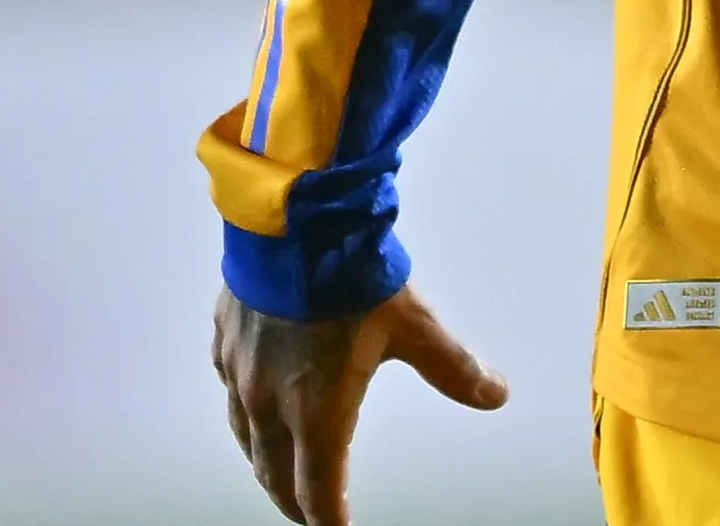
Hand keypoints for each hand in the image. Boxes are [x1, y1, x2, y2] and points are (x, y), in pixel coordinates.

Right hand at [212, 283, 506, 524]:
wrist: (294, 223)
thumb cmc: (352, 275)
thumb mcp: (416, 326)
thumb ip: (454, 367)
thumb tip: (494, 394)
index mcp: (314, 409)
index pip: (318, 487)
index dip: (329, 517)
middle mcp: (266, 402)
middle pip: (274, 474)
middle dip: (292, 501)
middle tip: (306, 514)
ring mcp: (238, 372)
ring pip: (245, 438)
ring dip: (263, 464)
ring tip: (277, 474)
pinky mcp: (224, 342)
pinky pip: (230, 394)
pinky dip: (244, 414)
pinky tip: (252, 405)